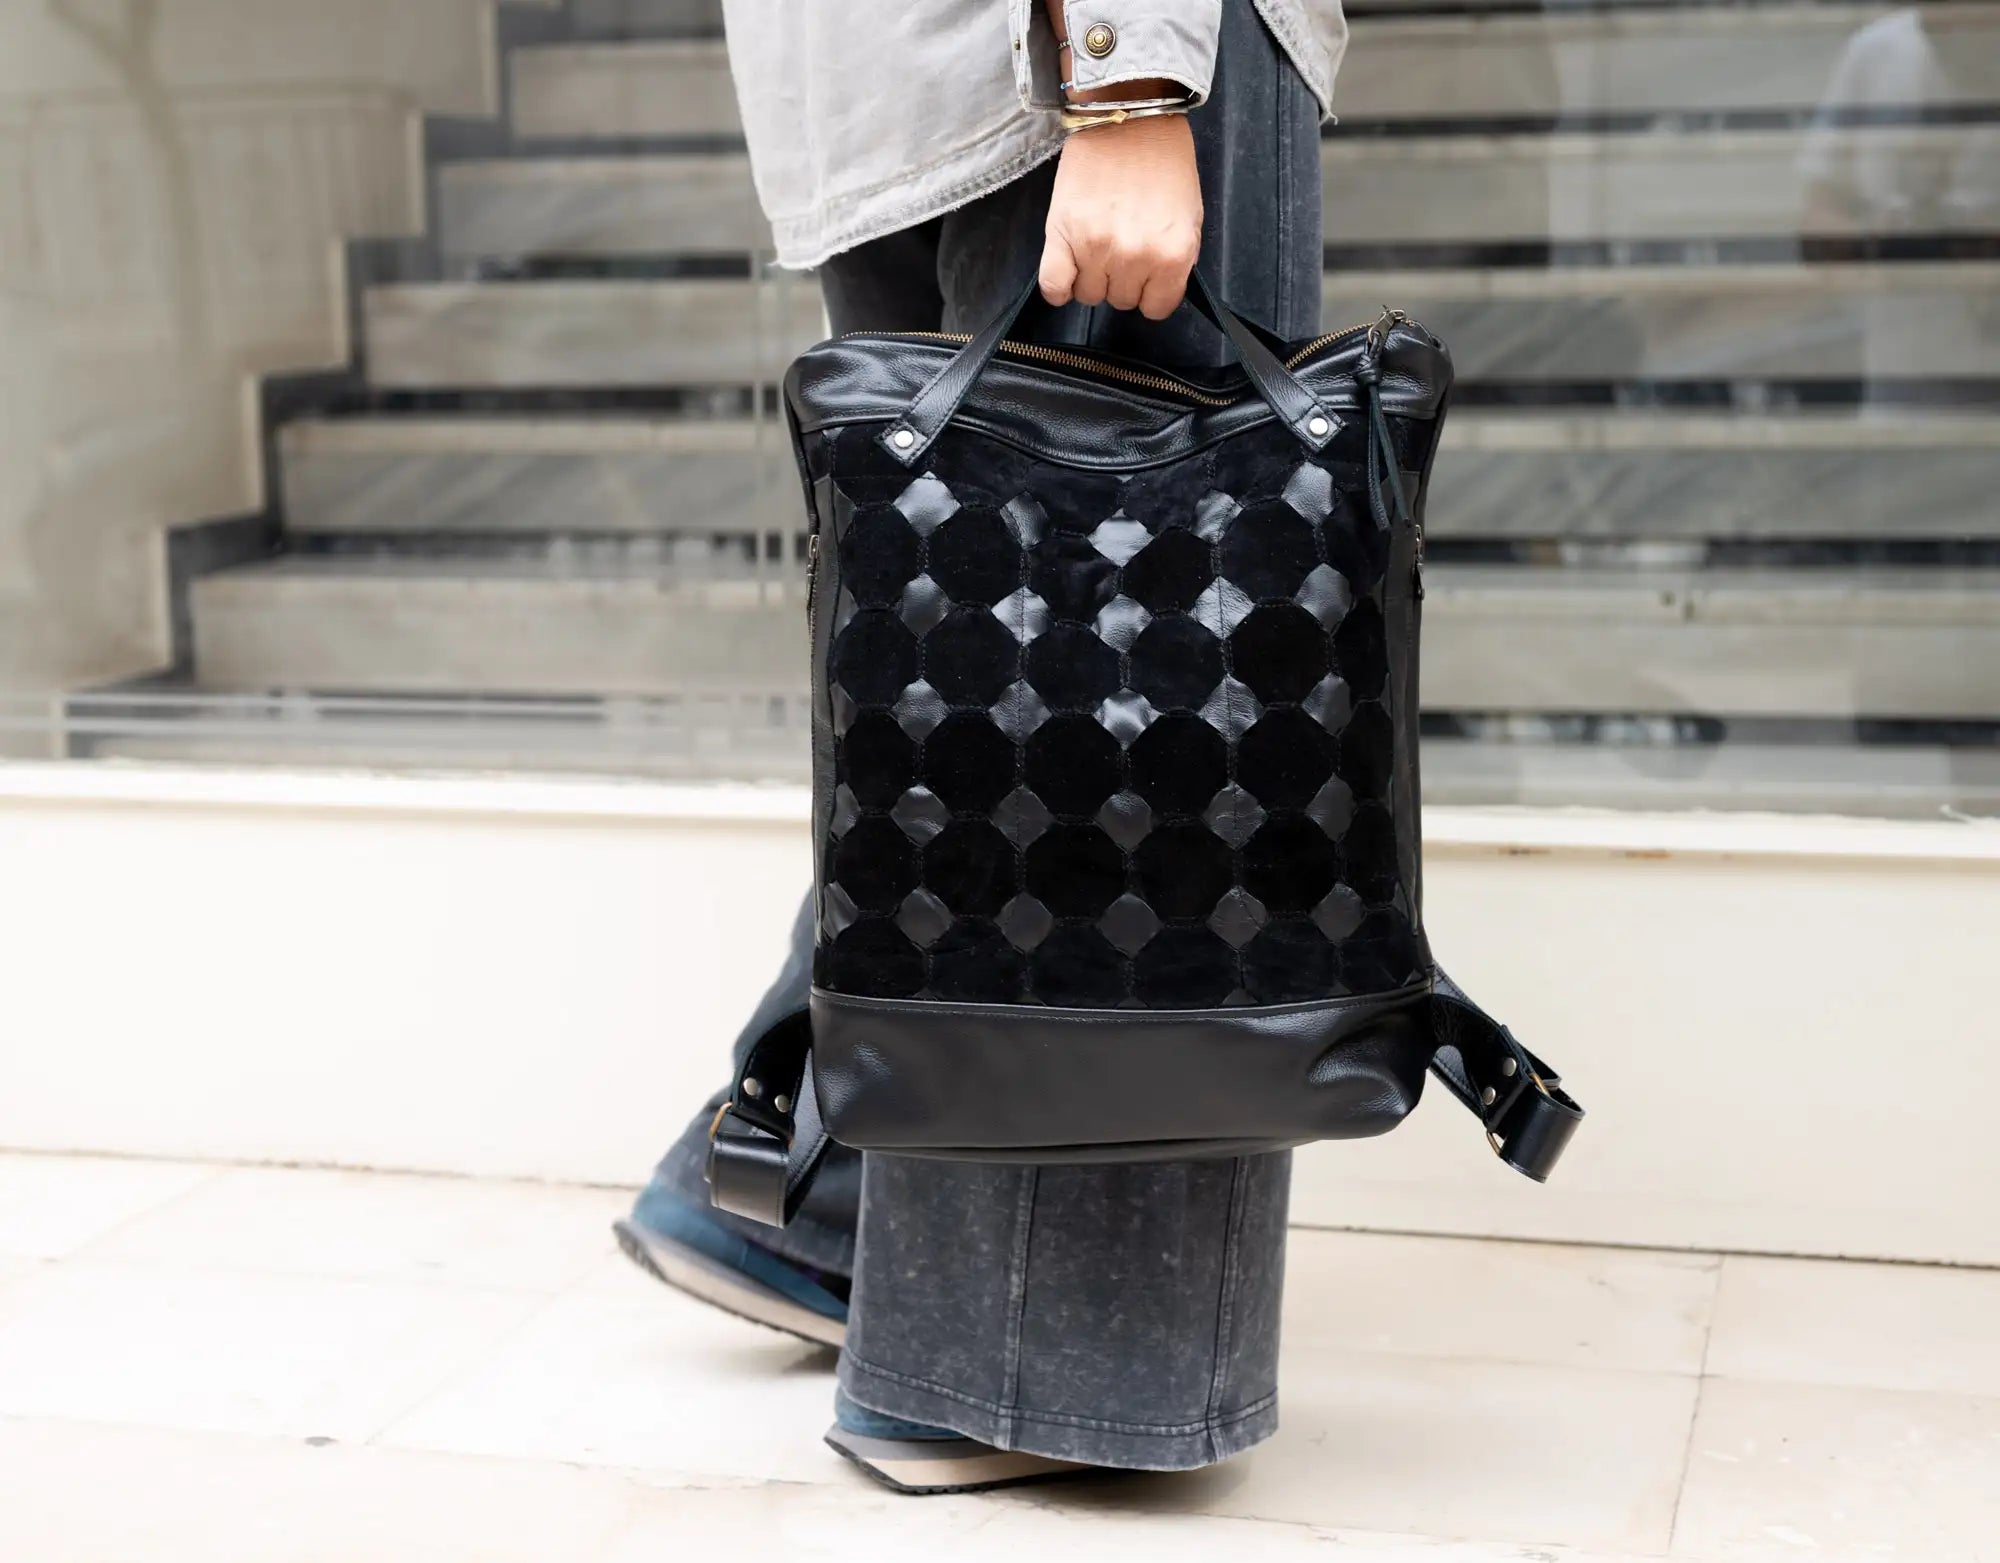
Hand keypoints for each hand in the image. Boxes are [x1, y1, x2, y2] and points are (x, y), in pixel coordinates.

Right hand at [1039, 112, 1202, 320]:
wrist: (1129, 117)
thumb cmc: (1163, 162)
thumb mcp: (1189, 217)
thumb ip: (1174, 259)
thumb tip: (1156, 288)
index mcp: (1172, 255)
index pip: (1156, 308)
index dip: (1150, 293)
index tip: (1145, 276)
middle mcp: (1134, 257)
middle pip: (1120, 301)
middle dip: (1122, 280)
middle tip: (1121, 246)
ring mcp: (1095, 247)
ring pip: (1088, 295)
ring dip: (1091, 277)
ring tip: (1096, 245)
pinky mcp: (1062, 234)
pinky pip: (1053, 286)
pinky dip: (1058, 287)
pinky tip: (1067, 272)